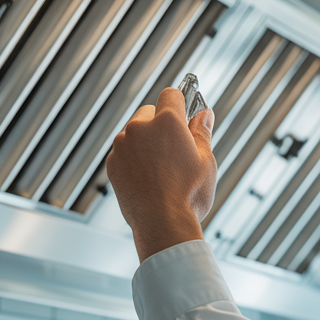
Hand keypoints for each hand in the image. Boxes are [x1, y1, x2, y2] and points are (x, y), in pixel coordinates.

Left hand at [107, 87, 216, 261]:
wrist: (162, 225)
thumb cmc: (188, 195)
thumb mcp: (206, 162)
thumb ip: (202, 133)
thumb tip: (205, 114)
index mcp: (167, 121)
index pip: (171, 94)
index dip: (180, 103)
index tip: (184, 115)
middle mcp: (140, 127)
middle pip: (149, 112)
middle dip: (160, 124)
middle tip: (174, 149)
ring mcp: (122, 145)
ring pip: (134, 132)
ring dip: (145, 142)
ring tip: (160, 169)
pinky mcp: (112, 163)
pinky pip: (123, 152)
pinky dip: (133, 159)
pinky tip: (147, 178)